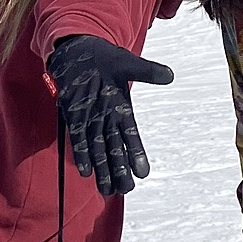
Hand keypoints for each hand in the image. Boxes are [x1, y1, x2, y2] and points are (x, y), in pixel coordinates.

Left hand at [46, 35, 173, 196]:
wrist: (78, 50)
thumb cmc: (105, 58)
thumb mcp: (127, 63)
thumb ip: (146, 71)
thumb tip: (169, 75)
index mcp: (122, 110)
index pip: (131, 137)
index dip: (137, 155)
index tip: (143, 173)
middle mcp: (107, 120)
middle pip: (115, 150)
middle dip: (120, 170)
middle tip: (125, 190)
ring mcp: (89, 120)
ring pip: (98, 151)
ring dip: (102, 170)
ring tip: (106, 190)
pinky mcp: (73, 116)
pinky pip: (77, 139)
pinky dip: (81, 154)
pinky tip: (85, 171)